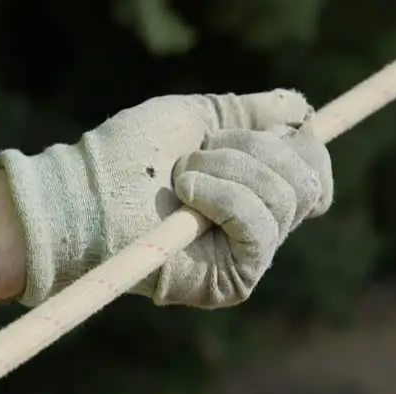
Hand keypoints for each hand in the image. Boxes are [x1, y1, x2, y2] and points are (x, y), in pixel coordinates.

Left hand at [0, 89, 334, 307]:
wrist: (82, 196)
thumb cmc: (123, 157)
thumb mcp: (195, 118)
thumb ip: (249, 113)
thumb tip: (300, 110)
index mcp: (249, 192)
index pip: (313, 174)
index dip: (301, 146)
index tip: (269, 129)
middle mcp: (253, 229)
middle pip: (308, 181)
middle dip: (256, 150)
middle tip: (197, 154)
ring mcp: (244, 257)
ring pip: (287, 199)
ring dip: (232, 170)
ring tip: (181, 176)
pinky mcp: (231, 282)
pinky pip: (261, 229)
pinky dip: (227, 198)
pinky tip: (188, 194)